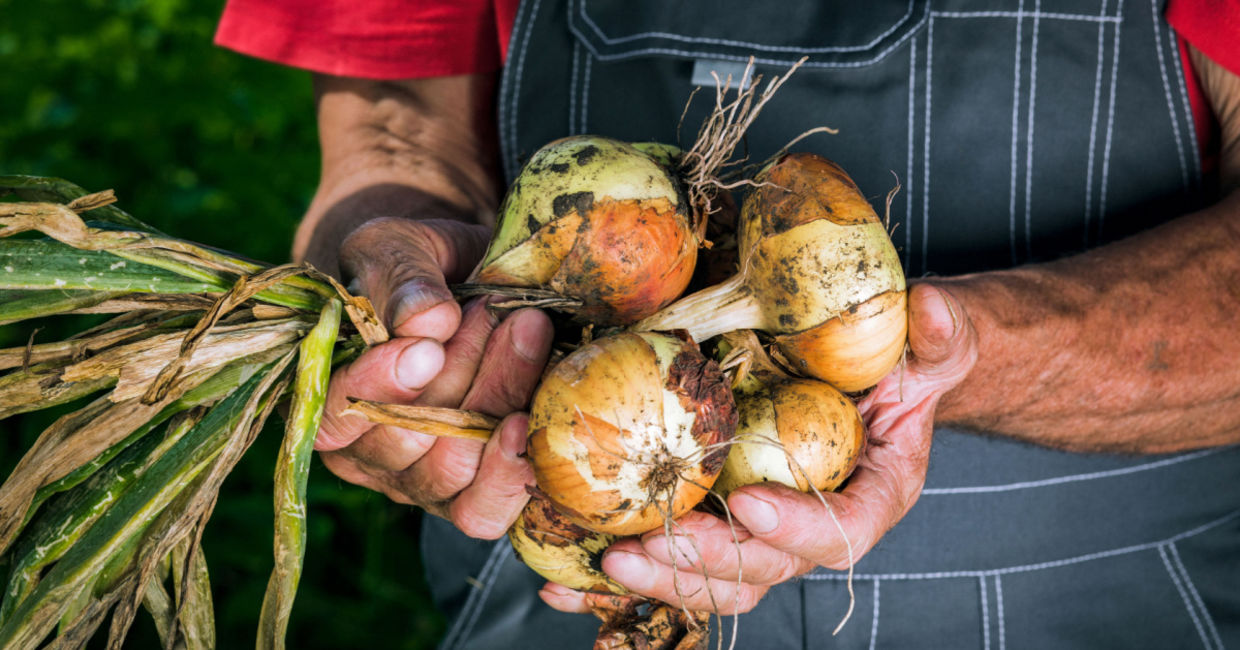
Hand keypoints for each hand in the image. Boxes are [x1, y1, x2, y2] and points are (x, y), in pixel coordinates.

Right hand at [313, 217, 553, 538]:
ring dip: (496, 398)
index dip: (380, 387)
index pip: (336, 416)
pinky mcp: (470, 495)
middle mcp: (364, 454)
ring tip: (524, 330)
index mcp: (324, 398)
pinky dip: (510, 470)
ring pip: (452, 469)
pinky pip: (483, 511)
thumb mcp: (397, 246)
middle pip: (406, 442)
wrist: (462, 280)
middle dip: (460, 374)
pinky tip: (529, 419)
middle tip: (494, 312)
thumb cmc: (416, 267)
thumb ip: (402, 276)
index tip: (429, 346)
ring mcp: (418, 481)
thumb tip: (428, 320)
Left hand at [541, 283, 975, 613]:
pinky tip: (560, 582)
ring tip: (605, 560)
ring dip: (656, 577)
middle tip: (645, 546)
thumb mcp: (934, 346)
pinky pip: (669, 557)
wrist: (866, 375)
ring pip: (711, 579)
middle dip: (702, 564)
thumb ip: (942, 338)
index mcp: (870, 497)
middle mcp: (811, 527)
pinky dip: (619, 575)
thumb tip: (933, 309)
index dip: (799, 531)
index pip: (842, 532)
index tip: (753, 507)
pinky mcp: (715, 521)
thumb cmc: (901, 363)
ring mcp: (758, 531)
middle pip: (761, 570)